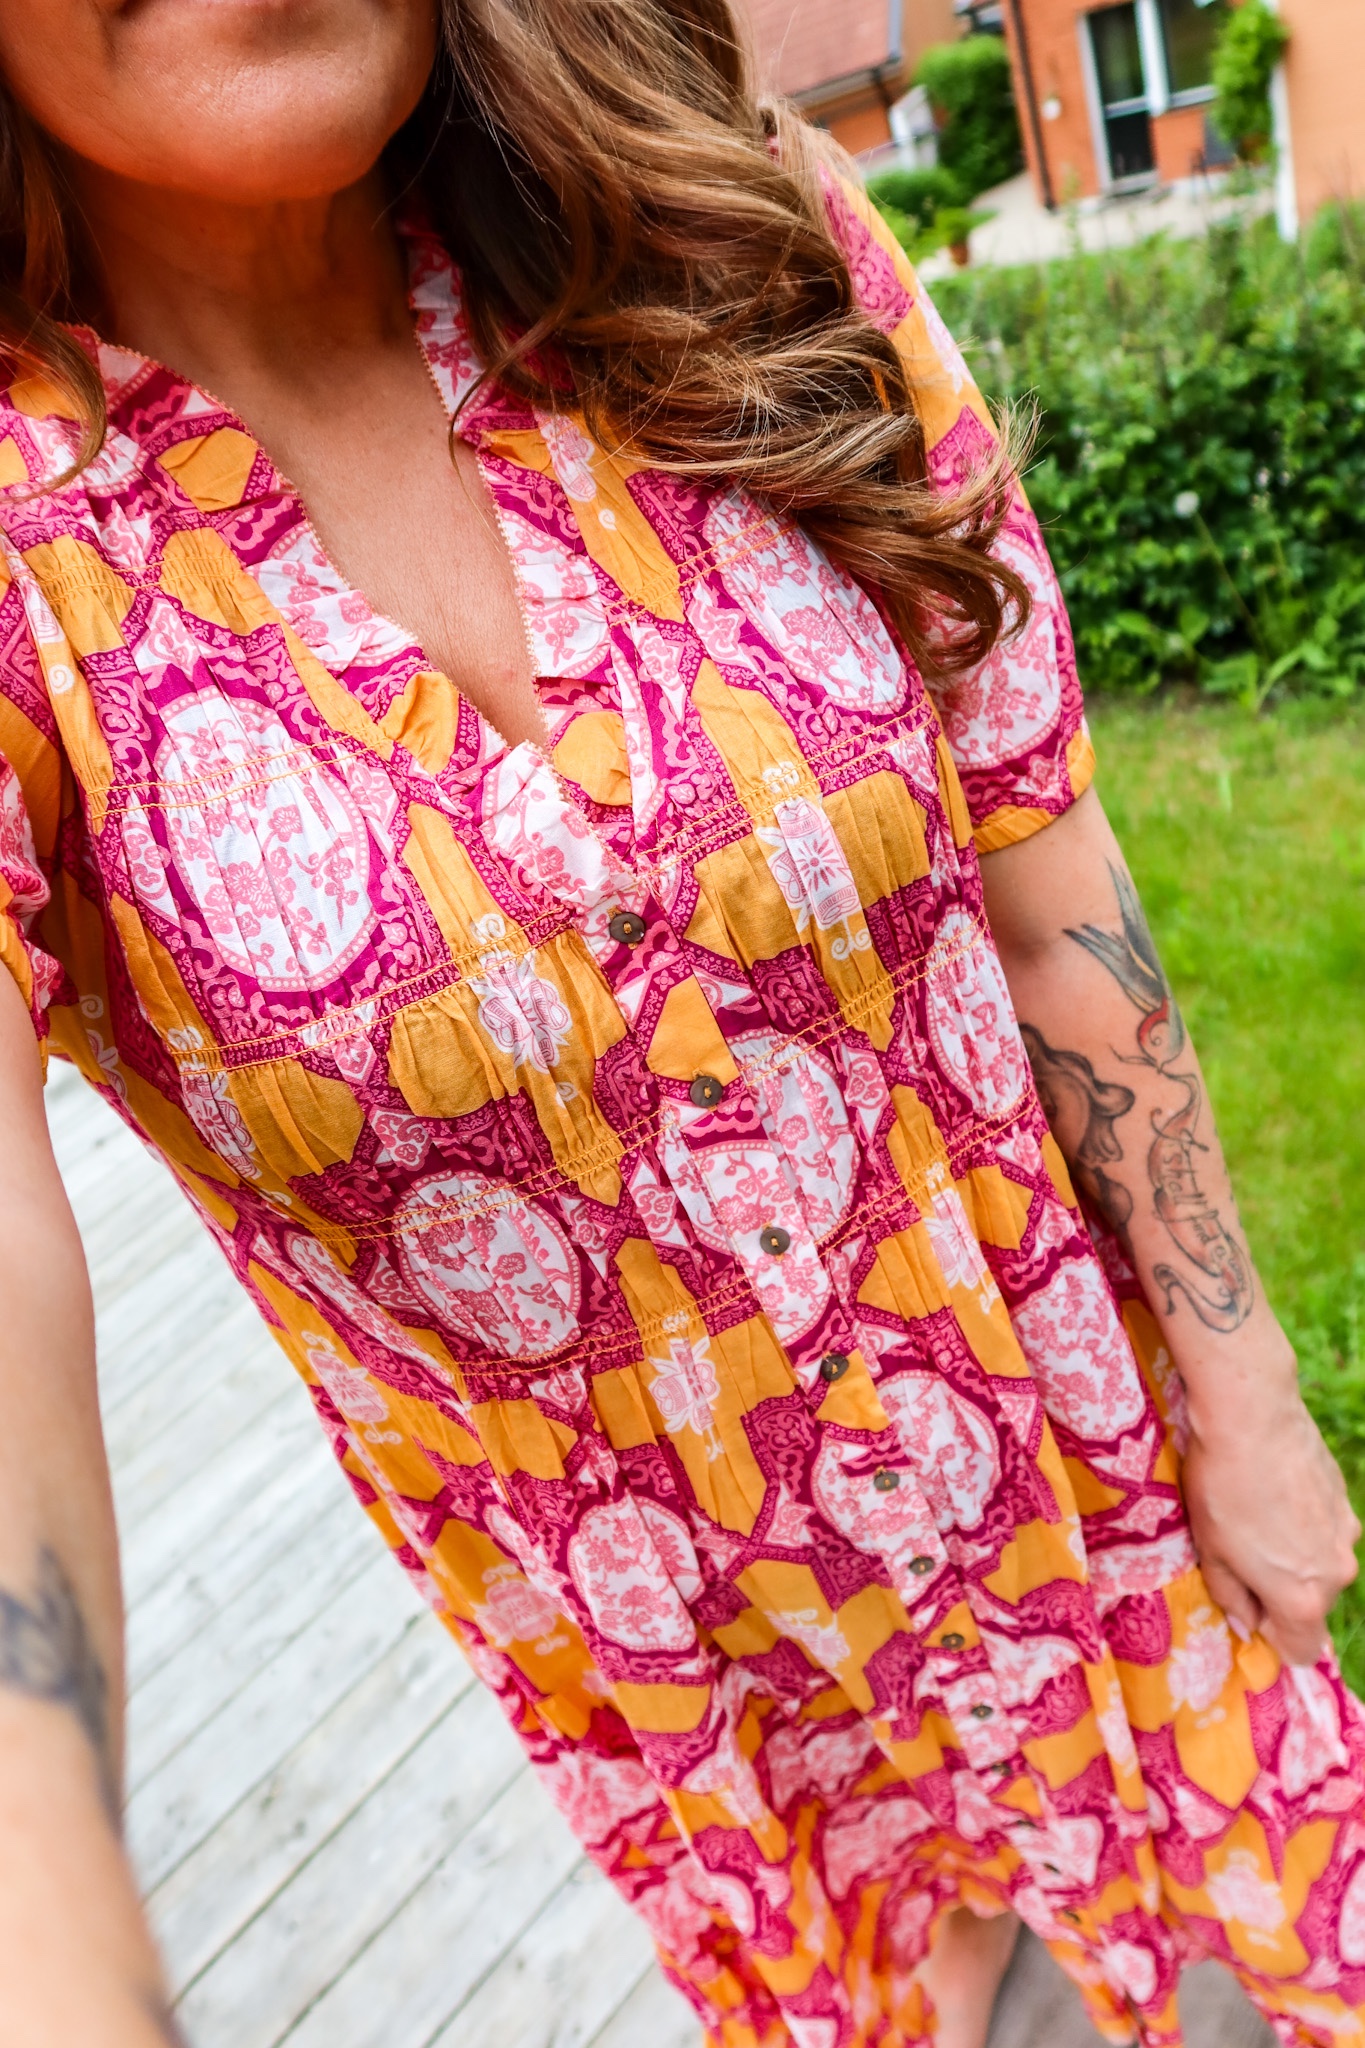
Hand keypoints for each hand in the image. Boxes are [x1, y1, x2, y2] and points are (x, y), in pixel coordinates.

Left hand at [1182, 1383, 1360, 1664]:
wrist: (1252, 1418)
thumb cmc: (1221, 1489)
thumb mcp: (1211, 1551)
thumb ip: (1231, 1597)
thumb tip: (1245, 1621)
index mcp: (1302, 1599)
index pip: (1302, 1651)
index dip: (1271, 1636)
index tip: (1247, 1608)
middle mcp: (1336, 1574)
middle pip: (1311, 1605)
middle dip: (1279, 1591)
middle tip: (1241, 1552)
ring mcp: (1346, 1534)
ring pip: (1319, 1564)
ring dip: (1293, 1555)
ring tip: (1256, 1514)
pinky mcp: (1346, 1500)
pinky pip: (1324, 1529)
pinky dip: (1304, 1523)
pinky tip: (1274, 1490)